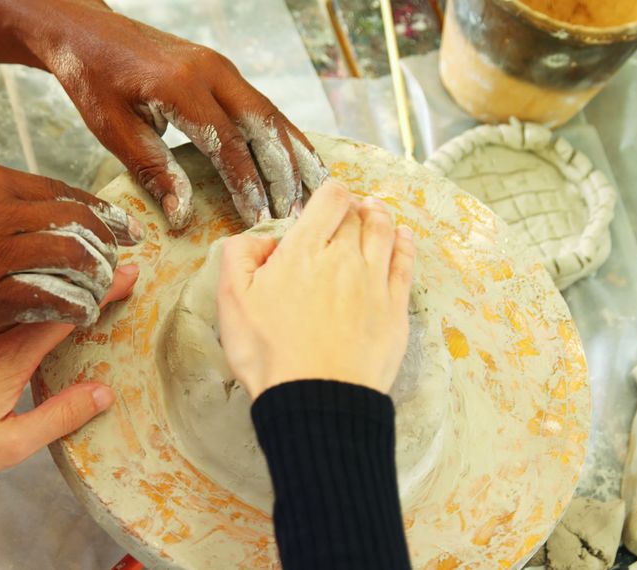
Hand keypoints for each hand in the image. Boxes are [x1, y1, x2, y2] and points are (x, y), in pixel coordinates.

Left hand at [0, 0, 328, 228]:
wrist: (86, 31)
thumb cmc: (92, 79)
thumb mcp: (113, 129)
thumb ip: (153, 169)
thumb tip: (183, 215)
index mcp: (181, 85)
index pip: (228, 143)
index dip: (247, 184)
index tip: (259, 219)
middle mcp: (211, 70)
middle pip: (263, 126)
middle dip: (283, 174)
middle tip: (294, 214)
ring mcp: (221, 66)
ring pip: (271, 114)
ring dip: (294, 155)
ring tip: (314, 193)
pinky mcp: (222, 70)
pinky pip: (262, 105)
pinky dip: (284, 135)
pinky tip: (300, 160)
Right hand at [0, 163, 141, 332]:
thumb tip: (10, 199)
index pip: (62, 191)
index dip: (99, 210)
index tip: (120, 224)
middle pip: (76, 220)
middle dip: (108, 241)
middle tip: (123, 258)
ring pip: (71, 255)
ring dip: (97, 274)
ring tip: (105, 289)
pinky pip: (47, 297)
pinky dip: (74, 305)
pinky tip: (83, 314)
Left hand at [0, 264, 138, 498]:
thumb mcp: (7, 447)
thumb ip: (58, 416)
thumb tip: (105, 392)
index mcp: (5, 359)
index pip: (64, 314)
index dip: (100, 293)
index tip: (129, 274)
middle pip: (38, 293)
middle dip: (76, 275)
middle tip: (109, 259)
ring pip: (4, 292)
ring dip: (39, 277)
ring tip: (67, 267)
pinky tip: (6, 289)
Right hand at [216, 180, 415, 397]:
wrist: (316, 398)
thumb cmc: (269, 352)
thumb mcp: (231, 300)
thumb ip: (240, 256)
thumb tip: (261, 239)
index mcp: (305, 250)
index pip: (329, 200)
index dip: (329, 193)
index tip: (324, 201)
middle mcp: (345, 258)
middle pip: (358, 216)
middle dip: (352, 207)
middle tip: (348, 209)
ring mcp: (375, 283)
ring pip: (385, 233)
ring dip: (380, 217)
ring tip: (375, 212)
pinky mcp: (394, 309)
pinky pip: (405, 264)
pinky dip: (405, 244)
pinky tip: (403, 237)